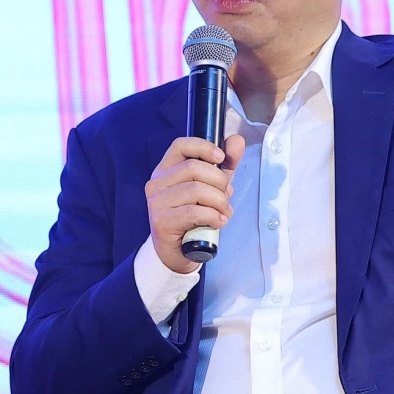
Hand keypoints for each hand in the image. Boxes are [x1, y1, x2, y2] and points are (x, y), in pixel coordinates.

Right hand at [144, 134, 245, 272]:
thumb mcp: (211, 188)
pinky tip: (217, 222)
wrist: (176, 252)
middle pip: (193, 168)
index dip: (203, 147)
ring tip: (223, 212)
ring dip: (219, 202)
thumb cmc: (193, 217)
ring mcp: (157, 202)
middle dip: (219, 182)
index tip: (220, 158)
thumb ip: (224, 166)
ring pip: (196, 190)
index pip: (180, 146)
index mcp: (166, 170)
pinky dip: (213, 216)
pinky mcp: (162, 221)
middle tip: (226, 196)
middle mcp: (157, 183)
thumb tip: (236, 141)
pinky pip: (194, 212)